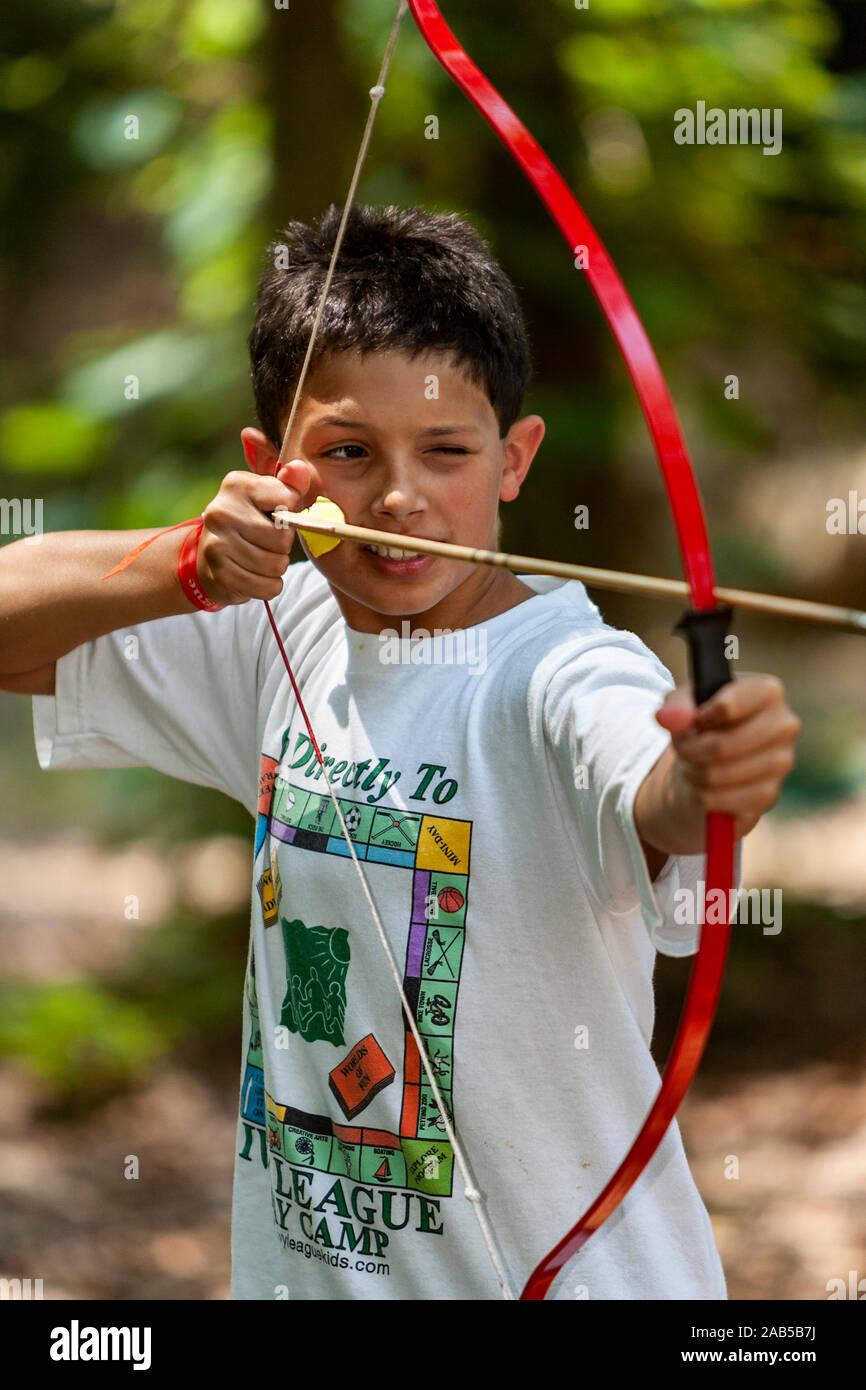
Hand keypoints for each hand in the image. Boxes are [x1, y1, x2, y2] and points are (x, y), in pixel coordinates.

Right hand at [194, 457, 311, 605]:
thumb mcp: (268, 497)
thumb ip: (290, 484)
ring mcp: (217, 544)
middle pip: (282, 539)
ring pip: (277, 566)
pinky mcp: (220, 575)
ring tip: (259, 558)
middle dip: (283, 546)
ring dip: (276, 568)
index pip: (288, 500)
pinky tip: (254, 575)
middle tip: (266, 543)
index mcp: (236, 485)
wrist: (209, 556)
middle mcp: (221, 511)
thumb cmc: (249, 522)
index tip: (275, 517)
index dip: (291, 514)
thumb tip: (300, 468)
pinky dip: (268, 585)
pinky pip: (268, 587)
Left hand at [655, 674, 801, 840]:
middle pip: (721, 746)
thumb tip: (666, 716)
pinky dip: (704, 797)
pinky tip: (702, 786)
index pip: (727, 706)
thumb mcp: (683, 703)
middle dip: (690, 751)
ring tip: (690, 764)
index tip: (693, 721)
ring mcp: (782, 762)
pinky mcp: (771, 794)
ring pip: (719, 776)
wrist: (715, 757)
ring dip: (693, 774)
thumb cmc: (703, 721)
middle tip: (681, 749)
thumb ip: (675, 705)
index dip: (698, 718)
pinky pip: (725, 801)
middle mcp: (784, 725)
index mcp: (768, 692)